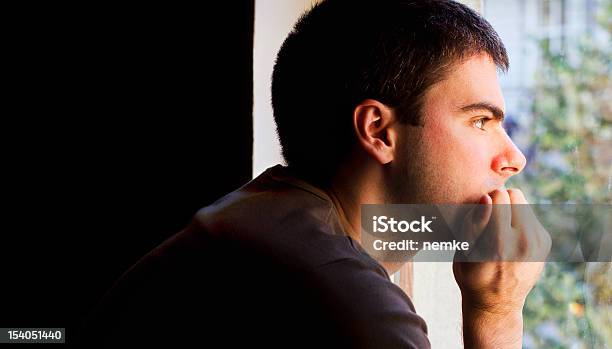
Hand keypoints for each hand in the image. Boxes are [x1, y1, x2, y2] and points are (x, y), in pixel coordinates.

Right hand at [453, 188, 550, 347]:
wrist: (496, 303)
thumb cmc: (472, 274)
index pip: (499, 195)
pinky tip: (511, 238)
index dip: (486, 201)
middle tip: (491, 221)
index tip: (480, 215)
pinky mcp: (545, 242)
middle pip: (515, 195)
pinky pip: (531, 215)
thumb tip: (486, 198)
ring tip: (500, 230)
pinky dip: (520, 221)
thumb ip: (473, 223)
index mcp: (500, 243)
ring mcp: (538, 242)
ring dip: (511, 211)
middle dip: (501, 202)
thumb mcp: (463, 251)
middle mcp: (524, 242)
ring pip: (524, 203)